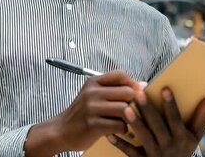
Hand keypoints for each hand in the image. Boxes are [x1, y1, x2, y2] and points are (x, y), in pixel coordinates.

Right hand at [24, 70, 141, 155]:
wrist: (62, 130)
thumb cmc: (82, 113)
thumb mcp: (93, 95)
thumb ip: (115, 88)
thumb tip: (142, 85)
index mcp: (93, 82)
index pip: (121, 74)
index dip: (133, 83)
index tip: (136, 93)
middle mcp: (92, 93)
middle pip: (127, 92)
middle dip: (133, 102)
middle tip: (130, 111)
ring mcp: (92, 108)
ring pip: (125, 109)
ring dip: (129, 118)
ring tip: (124, 121)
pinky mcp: (93, 125)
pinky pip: (119, 125)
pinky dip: (122, 129)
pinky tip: (116, 130)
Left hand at [108, 88, 204, 156]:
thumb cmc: (184, 149)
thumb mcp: (195, 136)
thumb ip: (200, 117)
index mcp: (181, 137)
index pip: (175, 119)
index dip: (171, 104)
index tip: (165, 89)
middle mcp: (168, 145)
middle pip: (157, 126)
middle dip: (148, 110)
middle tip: (139, 93)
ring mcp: (154, 154)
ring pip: (144, 137)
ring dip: (135, 124)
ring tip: (126, 109)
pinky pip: (130, 152)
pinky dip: (120, 143)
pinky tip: (110, 133)